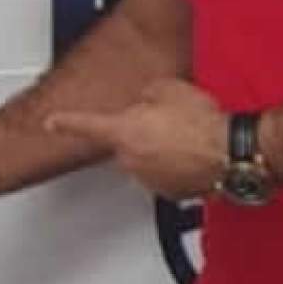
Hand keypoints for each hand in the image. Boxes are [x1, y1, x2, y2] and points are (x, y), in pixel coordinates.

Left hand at [45, 78, 228, 199]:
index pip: (84, 125)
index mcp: (123, 131)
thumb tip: (147, 100)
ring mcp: (151, 181)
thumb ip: (146, 95)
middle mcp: (131, 161)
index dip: (65, 123)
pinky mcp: (173, 194)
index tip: (51, 123)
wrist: (231, 152)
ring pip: (145, 162)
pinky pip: (166, 177)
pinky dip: (176, 167)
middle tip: (168, 122)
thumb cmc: (202, 123)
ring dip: (159, 152)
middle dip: (140, 133)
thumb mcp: (167, 88)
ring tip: (186, 138)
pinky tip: (194, 154)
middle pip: (124, 145)